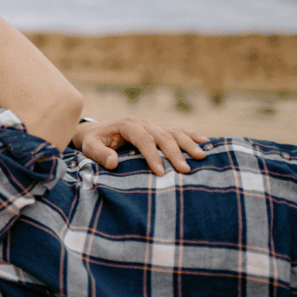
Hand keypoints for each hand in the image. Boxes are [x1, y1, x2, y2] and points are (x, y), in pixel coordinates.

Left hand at [74, 117, 207, 174]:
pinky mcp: (158, 130)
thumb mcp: (90, 148)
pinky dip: (192, 136)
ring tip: (202, 156)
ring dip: (189, 143)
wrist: (95, 133)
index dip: (153, 156)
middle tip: (185, 170)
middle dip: (175, 153)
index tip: (161, 173)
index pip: (144, 139)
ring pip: (174, 132)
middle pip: (163, 136)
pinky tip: (206, 143)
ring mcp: (152, 126)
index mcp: (127, 125)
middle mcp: (142, 123)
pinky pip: (178, 131)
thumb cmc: (93, 142)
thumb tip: (114, 162)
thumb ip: (100, 154)